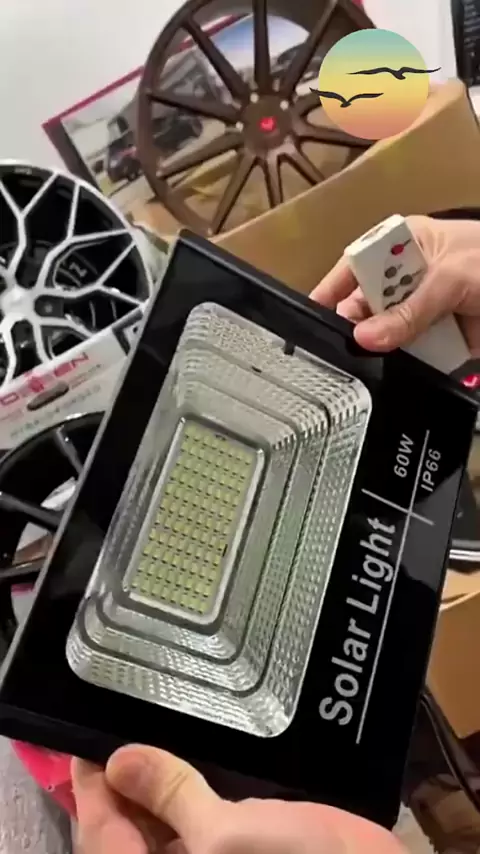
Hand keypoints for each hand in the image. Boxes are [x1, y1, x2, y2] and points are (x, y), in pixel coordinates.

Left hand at [72, 745, 406, 852]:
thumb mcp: (224, 836)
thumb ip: (173, 797)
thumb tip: (124, 761)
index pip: (103, 833)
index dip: (91, 786)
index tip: (86, 742)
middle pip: (132, 827)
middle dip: (127, 778)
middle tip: (123, 722)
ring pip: (168, 818)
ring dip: (160, 779)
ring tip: (155, 726)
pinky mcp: (243, 841)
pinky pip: (204, 812)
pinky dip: (195, 784)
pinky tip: (199, 750)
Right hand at [310, 215, 479, 354]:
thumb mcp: (450, 278)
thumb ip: (408, 311)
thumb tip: (365, 337)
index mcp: (404, 246)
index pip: (355, 266)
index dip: (333, 290)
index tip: (310, 314)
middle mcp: (407, 280)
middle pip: (366, 307)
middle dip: (357, 326)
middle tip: (346, 346)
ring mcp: (422, 312)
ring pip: (385, 335)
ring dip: (380, 350)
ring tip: (367, 365)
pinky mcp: (437, 340)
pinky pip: (410, 356)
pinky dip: (405, 365)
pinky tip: (394, 373)